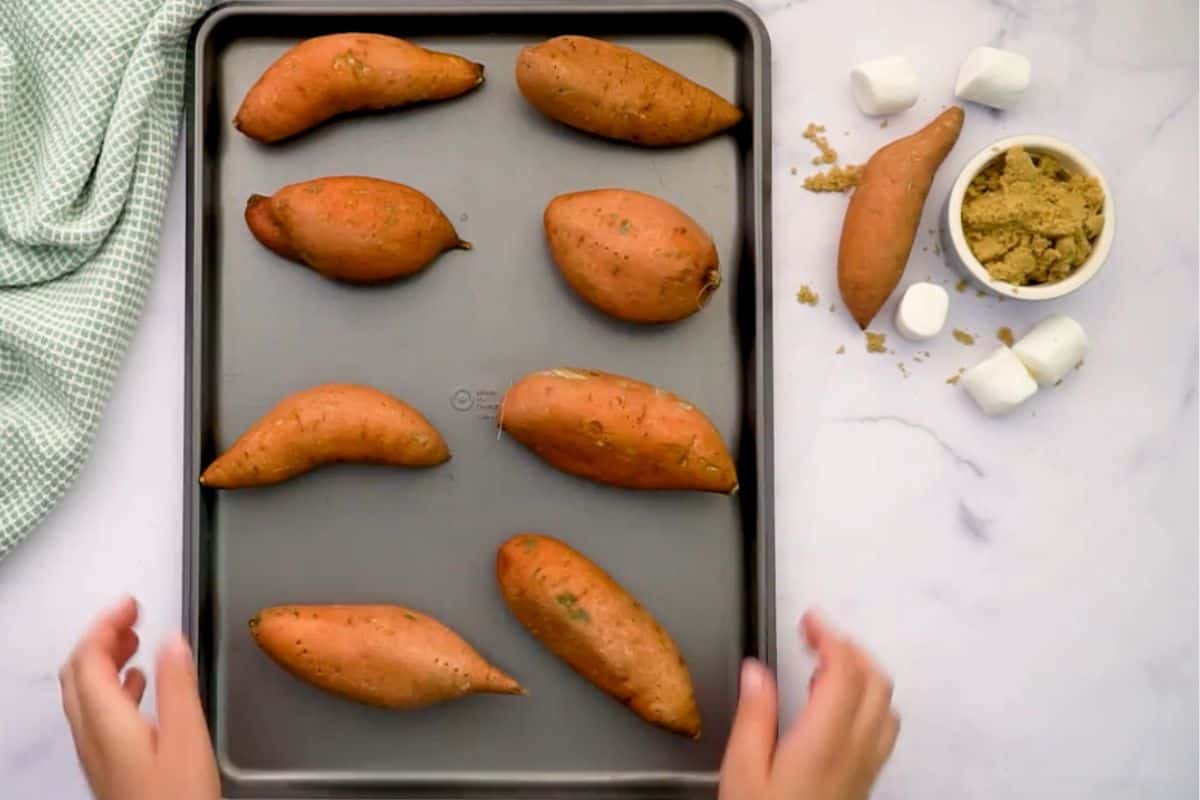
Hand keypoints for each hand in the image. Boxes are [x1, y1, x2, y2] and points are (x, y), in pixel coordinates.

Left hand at [59, 596, 219, 799]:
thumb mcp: (188, 738)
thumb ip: (177, 686)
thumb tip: (172, 640)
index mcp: (107, 723)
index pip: (87, 659)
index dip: (105, 624)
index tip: (130, 603)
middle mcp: (92, 736)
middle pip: (76, 674)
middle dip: (99, 637)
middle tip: (131, 615)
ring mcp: (97, 753)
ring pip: (84, 694)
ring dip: (104, 660)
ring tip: (135, 640)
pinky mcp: (109, 765)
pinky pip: (97, 713)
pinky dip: (114, 686)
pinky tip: (140, 685)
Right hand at [720, 610, 898, 799]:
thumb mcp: (742, 772)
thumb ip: (754, 716)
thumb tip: (758, 671)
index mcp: (824, 740)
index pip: (845, 670)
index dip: (831, 635)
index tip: (809, 619)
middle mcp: (856, 750)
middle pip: (875, 681)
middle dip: (850, 647)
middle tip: (816, 635)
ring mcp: (866, 768)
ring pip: (886, 704)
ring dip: (864, 673)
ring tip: (827, 664)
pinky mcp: (865, 783)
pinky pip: (882, 729)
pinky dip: (868, 700)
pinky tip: (839, 706)